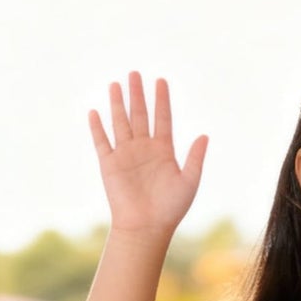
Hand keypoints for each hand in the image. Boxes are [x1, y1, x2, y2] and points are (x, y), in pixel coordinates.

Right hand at [88, 72, 206, 242]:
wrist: (147, 227)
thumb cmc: (171, 208)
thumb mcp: (189, 181)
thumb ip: (195, 158)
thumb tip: (204, 135)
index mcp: (164, 151)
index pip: (163, 118)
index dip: (161, 100)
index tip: (160, 80)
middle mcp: (144, 149)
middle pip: (140, 115)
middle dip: (138, 94)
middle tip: (135, 73)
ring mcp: (126, 155)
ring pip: (121, 122)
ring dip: (118, 104)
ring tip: (117, 84)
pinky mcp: (110, 164)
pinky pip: (102, 142)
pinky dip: (98, 127)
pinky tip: (95, 111)